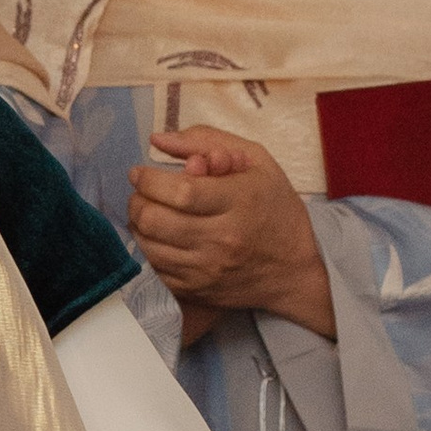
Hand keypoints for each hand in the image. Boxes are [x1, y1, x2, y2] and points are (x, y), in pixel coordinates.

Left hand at [127, 129, 336, 334]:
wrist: (293, 269)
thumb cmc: (275, 207)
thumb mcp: (256, 161)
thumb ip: (207, 141)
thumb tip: (158, 139)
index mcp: (239, 201)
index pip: (180, 192)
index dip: (149, 180)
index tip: (140, 173)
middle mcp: (222, 239)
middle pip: (155, 220)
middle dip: (137, 200)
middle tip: (140, 192)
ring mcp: (207, 269)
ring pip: (148, 246)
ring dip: (138, 225)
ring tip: (147, 211)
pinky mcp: (196, 290)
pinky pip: (155, 269)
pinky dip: (148, 249)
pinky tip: (158, 236)